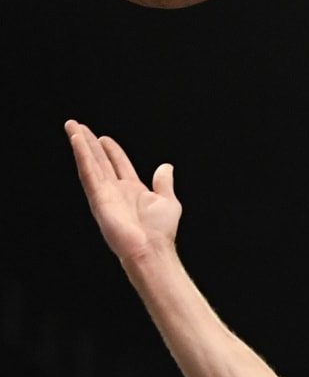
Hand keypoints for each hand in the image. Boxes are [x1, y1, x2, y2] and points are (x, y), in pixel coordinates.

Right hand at [65, 121, 180, 263]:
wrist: (151, 249)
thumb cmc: (160, 233)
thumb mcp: (168, 201)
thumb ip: (164, 183)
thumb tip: (166, 167)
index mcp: (133, 190)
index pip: (119, 164)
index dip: (111, 150)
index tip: (103, 138)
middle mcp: (117, 191)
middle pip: (100, 161)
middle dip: (89, 143)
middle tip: (78, 126)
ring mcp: (105, 194)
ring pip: (90, 163)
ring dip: (81, 144)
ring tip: (72, 127)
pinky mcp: (97, 198)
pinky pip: (88, 172)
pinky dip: (82, 155)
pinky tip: (77, 140)